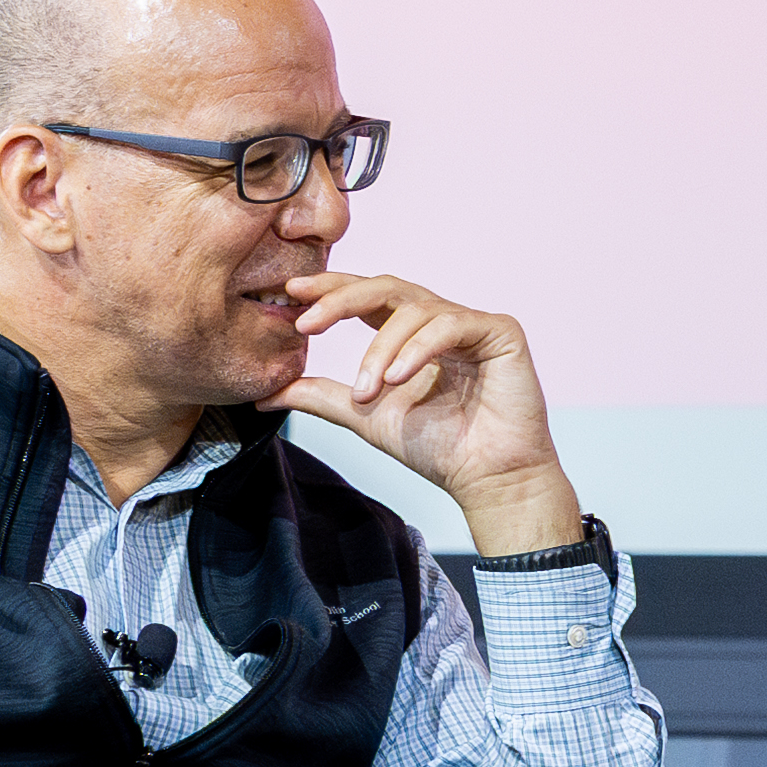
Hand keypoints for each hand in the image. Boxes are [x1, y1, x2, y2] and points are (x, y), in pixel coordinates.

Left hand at [274, 268, 583, 551]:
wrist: (486, 478)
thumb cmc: (439, 449)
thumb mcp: (365, 415)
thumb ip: (322, 397)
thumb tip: (265, 394)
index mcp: (410, 334)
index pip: (367, 296)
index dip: (331, 290)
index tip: (292, 294)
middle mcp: (441, 321)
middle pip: (386, 287)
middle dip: (342, 300)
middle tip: (308, 321)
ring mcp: (472, 324)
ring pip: (414, 310)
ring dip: (380, 349)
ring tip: (367, 390)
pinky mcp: (500, 333)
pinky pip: (450, 325)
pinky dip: (418, 349)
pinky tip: (398, 379)